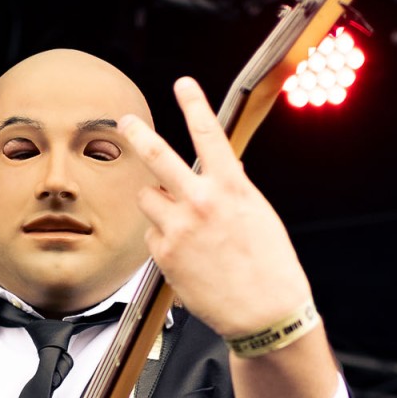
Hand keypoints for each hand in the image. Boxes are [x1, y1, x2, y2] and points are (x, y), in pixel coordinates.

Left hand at [118, 77, 314, 339]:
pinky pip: (152, 233)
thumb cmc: (270, 266)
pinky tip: (186, 253)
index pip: (208, 135)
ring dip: (157, 200)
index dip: (194, 104)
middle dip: (138, 133)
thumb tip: (224, 173)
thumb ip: (235, 191)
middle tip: (126, 121)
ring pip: (148, 197)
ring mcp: (178, 228)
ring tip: (178, 218)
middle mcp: (201, 202)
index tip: (182, 84)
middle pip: (156, 156)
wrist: (264, 313)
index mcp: (232, 188)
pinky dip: (163, 237)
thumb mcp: (260, 216)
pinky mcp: (164, 255)